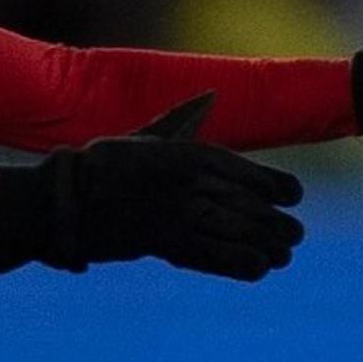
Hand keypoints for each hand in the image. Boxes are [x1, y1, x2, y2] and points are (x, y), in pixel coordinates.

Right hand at [0, 95, 306, 280]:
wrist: (67, 199)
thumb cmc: (106, 164)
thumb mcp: (147, 136)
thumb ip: (184, 118)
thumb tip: (211, 94)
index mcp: (187, 154)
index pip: (247, 171)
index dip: (277, 186)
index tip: (295, 195)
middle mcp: (189, 184)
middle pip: (248, 206)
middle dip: (277, 223)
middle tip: (295, 233)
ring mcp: (178, 216)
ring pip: (238, 233)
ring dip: (267, 246)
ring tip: (285, 253)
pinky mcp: (165, 246)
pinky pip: (214, 257)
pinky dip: (241, 264)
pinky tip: (261, 267)